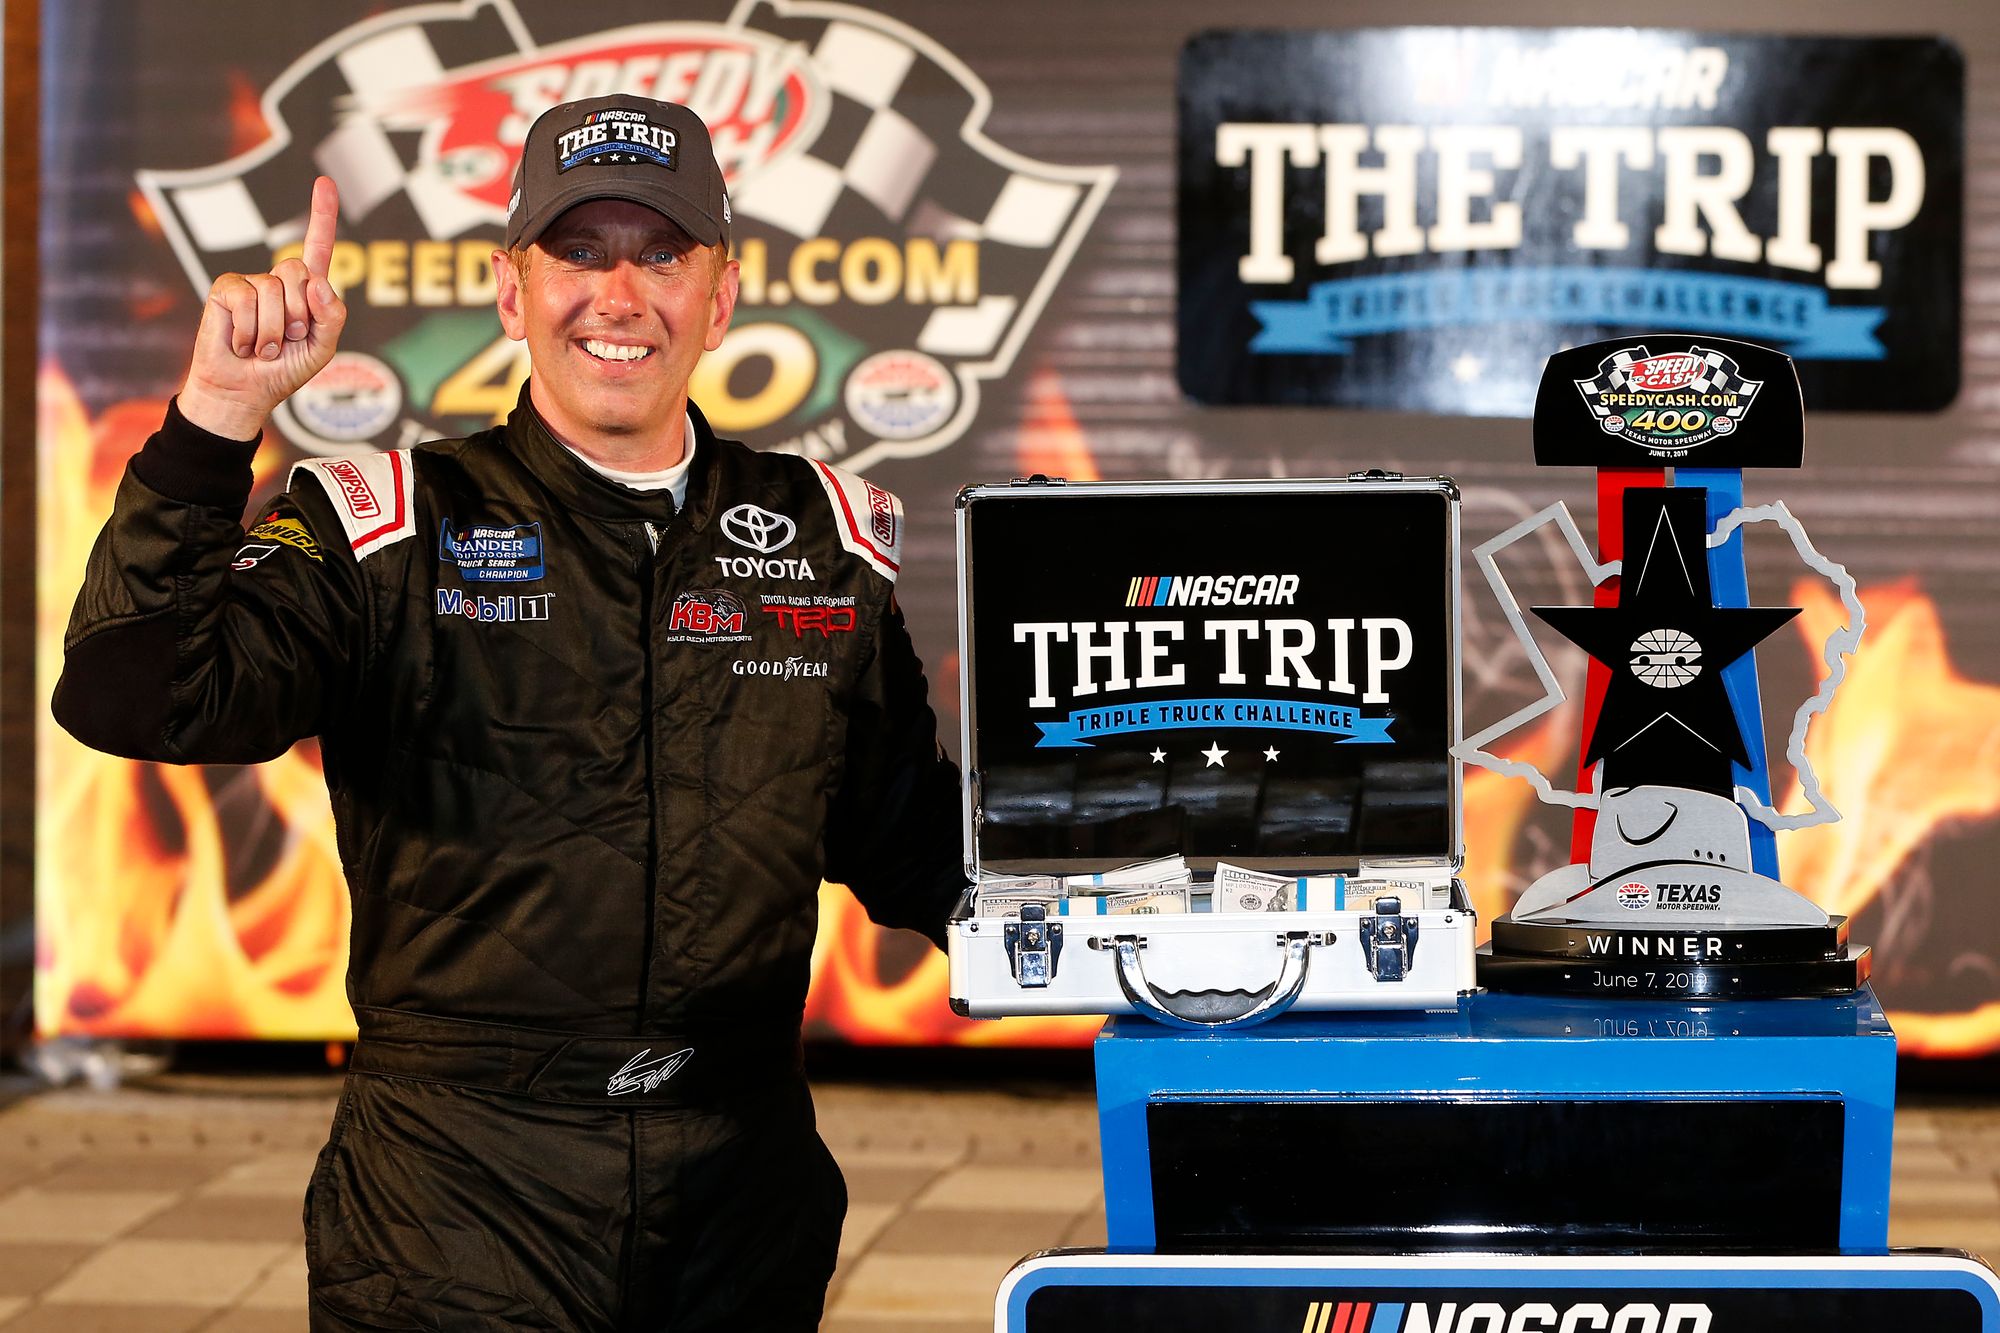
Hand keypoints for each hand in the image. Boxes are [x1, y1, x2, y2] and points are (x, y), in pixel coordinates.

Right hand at [177, 176, 348, 440]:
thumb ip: (333, 317)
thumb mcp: (323, 349)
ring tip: (264, 347)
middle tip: (286, 340)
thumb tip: (319, 283)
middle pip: (299, 271)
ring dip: (273, 332)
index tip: (324, 181)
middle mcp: (278, 281)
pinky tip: (242, 343)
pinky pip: (246, 299)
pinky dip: (250, 331)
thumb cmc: (284, 370)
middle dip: (299, 314)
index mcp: (307, 291)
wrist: (246, 391)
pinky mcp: (224, 291)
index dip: (322, 215)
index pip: (318, 248)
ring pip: (273, 291)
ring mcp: (250, 283)